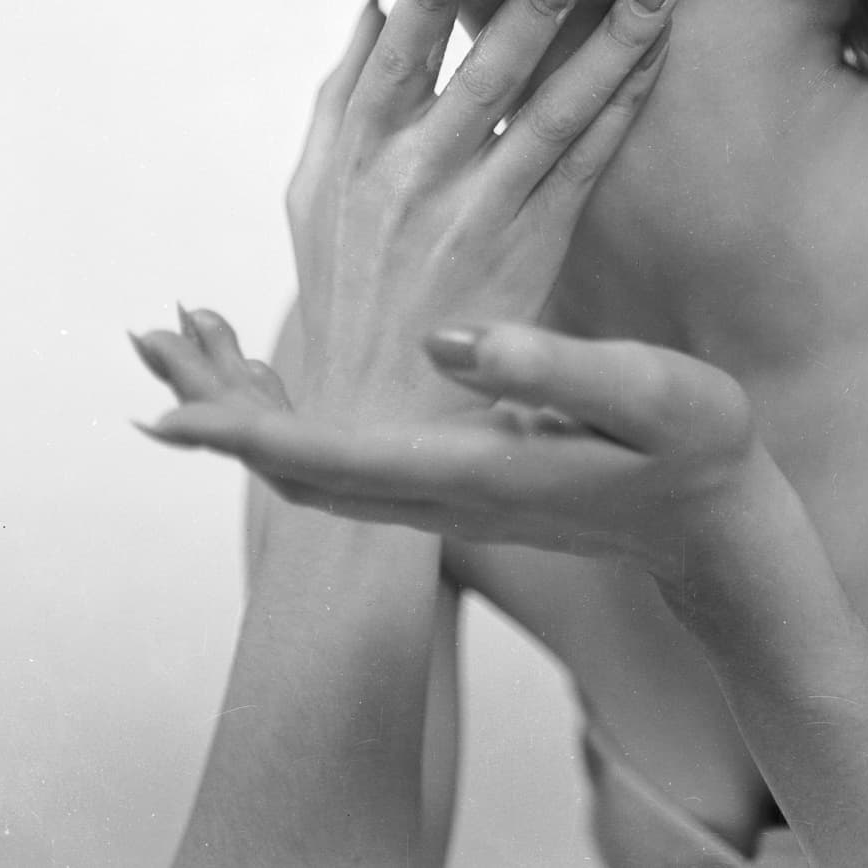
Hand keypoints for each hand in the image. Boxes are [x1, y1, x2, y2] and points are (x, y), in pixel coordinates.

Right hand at [133, 0, 684, 428]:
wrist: (377, 421)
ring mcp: (482, 214)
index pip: (398, 57)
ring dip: (612, 38)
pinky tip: (657, 54)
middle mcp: (419, 178)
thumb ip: (337, 98)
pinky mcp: (535, 247)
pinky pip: (590, 162)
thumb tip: (371, 7)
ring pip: (557, 108)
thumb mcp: (310, 196)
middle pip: (491, 72)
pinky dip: (624, 104)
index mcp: (357, 155)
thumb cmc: (342, 293)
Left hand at [135, 313, 764, 586]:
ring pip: (319, 474)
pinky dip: (298, 432)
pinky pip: (351, 467)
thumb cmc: (692, 447)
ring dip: (253, 429)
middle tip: (153, 372)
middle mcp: (443, 494)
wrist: (714, 524)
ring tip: (193, 376)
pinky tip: (281, 400)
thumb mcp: (644, 393)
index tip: (170, 413)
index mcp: (475, 469)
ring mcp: (447, 498)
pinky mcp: (456, 484)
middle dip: (226, 427)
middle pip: (302, 474)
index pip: (333, 460)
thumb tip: (442, 344)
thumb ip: (548, 368)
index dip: (248, 434)